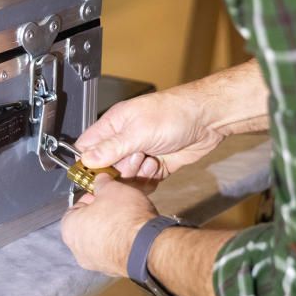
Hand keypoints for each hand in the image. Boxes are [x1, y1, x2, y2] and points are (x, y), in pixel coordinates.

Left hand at [60, 174, 157, 276]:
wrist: (146, 246)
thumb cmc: (123, 216)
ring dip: (111, 229)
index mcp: (69, 228)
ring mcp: (95, 263)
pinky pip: (113, 251)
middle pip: (86, 225)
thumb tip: (100, 180)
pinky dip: (120, 242)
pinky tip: (133, 232)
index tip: (103, 193)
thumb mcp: (112, 188)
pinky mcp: (112, 270)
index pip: (74, 207)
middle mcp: (77, 250)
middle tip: (116, 203)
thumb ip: (102, 183)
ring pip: (100, 240)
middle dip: (101, 213)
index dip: (90, 197)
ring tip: (127, 217)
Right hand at [78, 89, 223, 180]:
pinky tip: (159, 167)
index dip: (88, 164)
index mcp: (114, 125)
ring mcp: (140, 153)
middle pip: (108, 168)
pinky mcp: (156, 165)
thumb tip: (87, 159)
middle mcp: (125, 139)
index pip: (87, 148)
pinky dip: (150, 180)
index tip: (95, 175)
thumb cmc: (174, 113)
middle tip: (136, 158)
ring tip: (151, 161)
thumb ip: (111, 147)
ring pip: (126, 178)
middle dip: (121, 170)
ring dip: (137, 175)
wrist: (208, 119)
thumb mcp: (138, 131)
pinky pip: (144, 182)